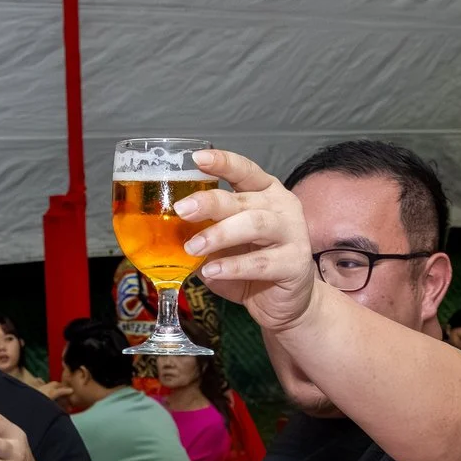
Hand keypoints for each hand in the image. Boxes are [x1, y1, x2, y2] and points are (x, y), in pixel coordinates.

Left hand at [185, 149, 319, 334]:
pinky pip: (261, 262)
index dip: (223, 162)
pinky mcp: (295, 263)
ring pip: (255, 225)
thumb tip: (165, 228)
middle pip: (244, 199)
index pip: (244, 170)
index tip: (197, 159)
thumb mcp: (223, 243)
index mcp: (265, 192)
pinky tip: (213, 270)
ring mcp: (293, 233)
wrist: (284, 300)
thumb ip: (204, 230)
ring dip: (220, 234)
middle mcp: (282, 206)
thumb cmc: (250, 265)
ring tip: (193, 247)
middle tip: (182, 210)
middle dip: (210, 202)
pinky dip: (234, 266)